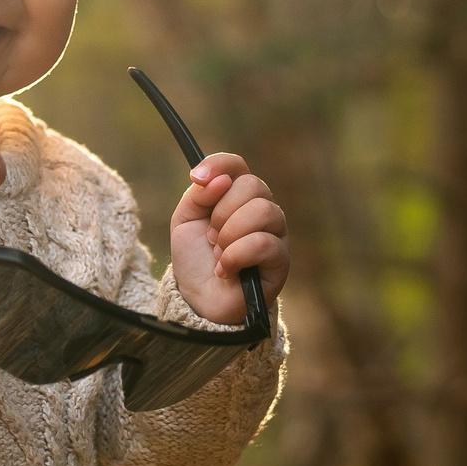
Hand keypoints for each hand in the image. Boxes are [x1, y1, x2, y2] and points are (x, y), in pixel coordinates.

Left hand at [169, 151, 289, 323]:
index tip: (196, 179)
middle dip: (222, 211)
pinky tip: (225, 269)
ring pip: (263, 211)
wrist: (200, 300)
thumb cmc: (196, 260)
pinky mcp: (281, 259)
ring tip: (218, 253)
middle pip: (252, 184)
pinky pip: (263, 243)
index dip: (218, 165)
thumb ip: (197, 195)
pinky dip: (236, 256)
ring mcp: (275, 233)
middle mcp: (261, 209)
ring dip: (230, 234)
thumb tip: (219, 181)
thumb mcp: (185, 222)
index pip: (237, 165)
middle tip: (210, 236)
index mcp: (237, 196)